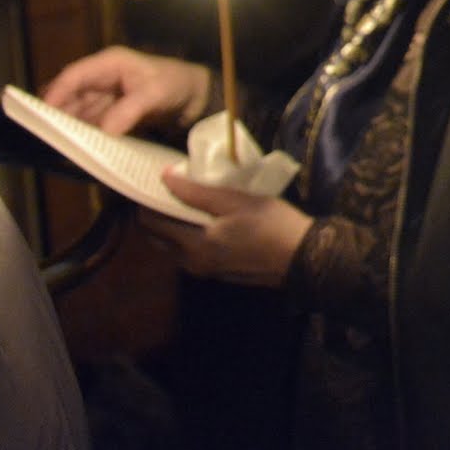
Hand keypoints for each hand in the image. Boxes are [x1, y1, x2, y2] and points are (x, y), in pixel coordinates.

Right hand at [43, 46, 212, 135]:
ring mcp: (105, 96)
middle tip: (43, 137)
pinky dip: (83, 134)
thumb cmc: (176, 84)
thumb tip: (105, 130)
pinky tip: (75, 149)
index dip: (56, 93)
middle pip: (71, 96)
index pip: (74, 75)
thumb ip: (129, 110)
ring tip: (55, 147)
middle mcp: (102, 78)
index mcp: (110, 63)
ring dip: (68, 127)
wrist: (195, 97)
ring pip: (78, 112)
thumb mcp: (155, 93)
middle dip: (57, 115)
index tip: (42, 114)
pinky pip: (91, 123)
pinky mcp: (110, 112)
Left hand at [140, 170, 313, 287]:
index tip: (150, 180)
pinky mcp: (218, 272)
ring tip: (181, 202)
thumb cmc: (272, 224)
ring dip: (170, 226)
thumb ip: (197, 192)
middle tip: (163, 190)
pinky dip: (185, 236)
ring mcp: (204, 270)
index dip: (145, 199)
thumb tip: (165, 177)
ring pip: (172, 247)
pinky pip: (188, 253)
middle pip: (157, 238)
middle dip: (154, 214)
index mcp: (192, 245)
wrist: (303, 257)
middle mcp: (191, 263)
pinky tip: (202, 220)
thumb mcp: (236, 202)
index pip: (151, 222)